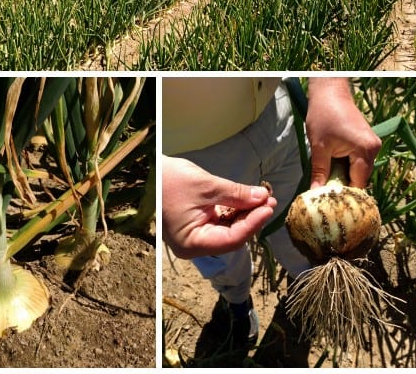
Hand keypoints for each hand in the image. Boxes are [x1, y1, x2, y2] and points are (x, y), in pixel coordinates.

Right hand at [162, 155, 276, 258]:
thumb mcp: (206, 186)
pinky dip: (233, 211)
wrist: (146, 170)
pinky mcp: (194, 224)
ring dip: (244, 213)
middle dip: (251, 218)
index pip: (231, 239)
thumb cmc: (169, 179)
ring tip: (262, 197)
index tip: (268, 206)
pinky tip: (246, 199)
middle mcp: (194, 245)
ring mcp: (194, 235)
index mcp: (192, 244)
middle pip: (231, 236)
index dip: (253, 223)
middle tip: (269, 199)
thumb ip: (236, 195)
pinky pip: (218, 222)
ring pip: (226, 229)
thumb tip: (262, 197)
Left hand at [306, 78, 381, 188]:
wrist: (329, 93)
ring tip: (328, 184)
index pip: (358, 183)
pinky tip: (334, 170)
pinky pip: (358, 162)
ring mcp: (372, 145)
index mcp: (365, 150)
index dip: (345, 195)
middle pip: (360, 178)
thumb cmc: (323, 116)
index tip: (333, 206)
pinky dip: (347, 167)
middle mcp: (374, 149)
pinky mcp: (367, 142)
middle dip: (344, 187)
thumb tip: (316, 193)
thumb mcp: (319, 146)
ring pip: (359, 171)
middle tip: (327, 198)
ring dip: (345, 177)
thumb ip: (320, 171)